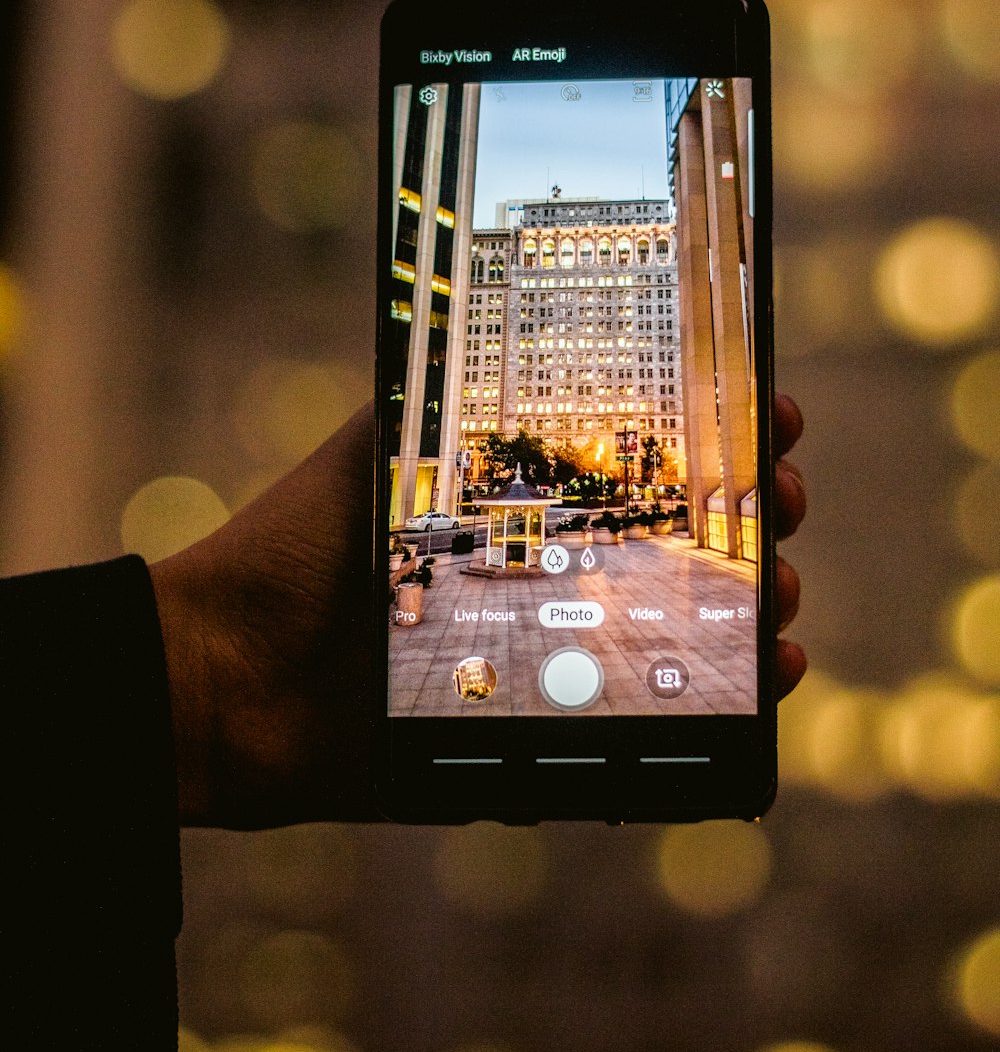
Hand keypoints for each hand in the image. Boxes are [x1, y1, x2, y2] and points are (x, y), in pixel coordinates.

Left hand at [151, 395, 806, 829]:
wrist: (224, 684)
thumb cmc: (292, 556)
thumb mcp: (376, 448)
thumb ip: (443, 394)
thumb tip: (522, 309)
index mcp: (518, 506)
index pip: (640, 465)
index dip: (712, 438)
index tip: (767, 412)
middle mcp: (548, 578)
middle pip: (681, 546)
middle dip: (751, 515)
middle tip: (780, 500)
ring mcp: (553, 662)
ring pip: (687, 633)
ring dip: (756, 606)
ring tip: (781, 594)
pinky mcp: (547, 742)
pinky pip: (659, 730)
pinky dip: (731, 708)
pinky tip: (774, 679)